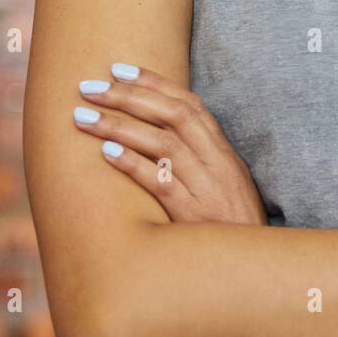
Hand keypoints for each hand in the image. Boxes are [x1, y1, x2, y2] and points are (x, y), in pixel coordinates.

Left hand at [72, 62, 268, 225]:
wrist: (254, 267)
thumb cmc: (232, 228)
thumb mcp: (225, 185)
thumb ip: (199, 160)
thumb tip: (159, 136)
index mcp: (223, 152)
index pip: (189, 105)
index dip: (155, 83)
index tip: (119, 69)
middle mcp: (217, 163)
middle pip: (173, 116)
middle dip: (129, 97)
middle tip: (90, 87)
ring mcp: (207, 188)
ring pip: (163, 144)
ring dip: (120, 126)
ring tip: (83, 117)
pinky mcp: (194, 216)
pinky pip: (161, 183)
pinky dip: (134, 165)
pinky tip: (105, 153)